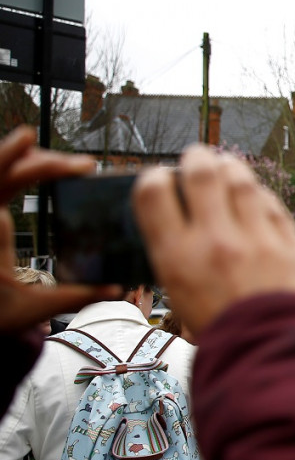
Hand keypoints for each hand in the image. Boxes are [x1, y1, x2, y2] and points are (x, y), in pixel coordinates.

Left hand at [0, 127, 119, 332]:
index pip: (5, 182)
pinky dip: (24, 170)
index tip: (53, 149)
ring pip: (5, 172)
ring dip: (36, 163)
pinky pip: (3, 182)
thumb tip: (117, 288)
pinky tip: (48, 168)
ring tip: (71, 166)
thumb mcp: (34, 309)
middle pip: (7, 169)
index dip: (26, 160)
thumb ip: (76, 296)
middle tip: (84, 165)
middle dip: (45, 161)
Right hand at [132, 146, 294, 335]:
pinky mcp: (291, 243)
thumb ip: (181, 266)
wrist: (278, 360)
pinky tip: (257, 196)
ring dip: (231, 168)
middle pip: (200, 173)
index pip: (153, 193)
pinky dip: (261, 195)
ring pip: (241, 180)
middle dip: (196, 159)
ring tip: (227, 168)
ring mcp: (257, 238)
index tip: (159, 178)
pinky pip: (272, 204)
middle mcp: (215, 240)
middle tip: (197, 159)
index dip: (153, 178)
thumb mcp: (184, 304)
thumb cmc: (227, 341)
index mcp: (178, 258)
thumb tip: (181, 240)